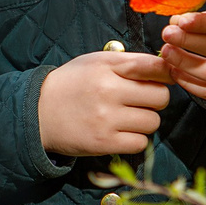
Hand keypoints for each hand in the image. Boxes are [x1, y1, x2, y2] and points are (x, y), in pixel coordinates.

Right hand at [37, 50, 171, 157]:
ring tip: (124, 118)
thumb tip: (168, 68)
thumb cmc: (72, 84)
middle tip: (137, 101)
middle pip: (161, 97)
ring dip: (143, 122)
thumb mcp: (95, 62)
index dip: (166, 73)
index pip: (154, 66)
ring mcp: (106, 119)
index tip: (163, 78)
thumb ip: (129, 62)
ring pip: (153, 122)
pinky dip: (134, 140)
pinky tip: (119, 133)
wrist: (37, 113)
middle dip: (154, 100)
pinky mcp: (103, 142)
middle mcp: (107, 91)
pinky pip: (140, 143)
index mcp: (106, 67)